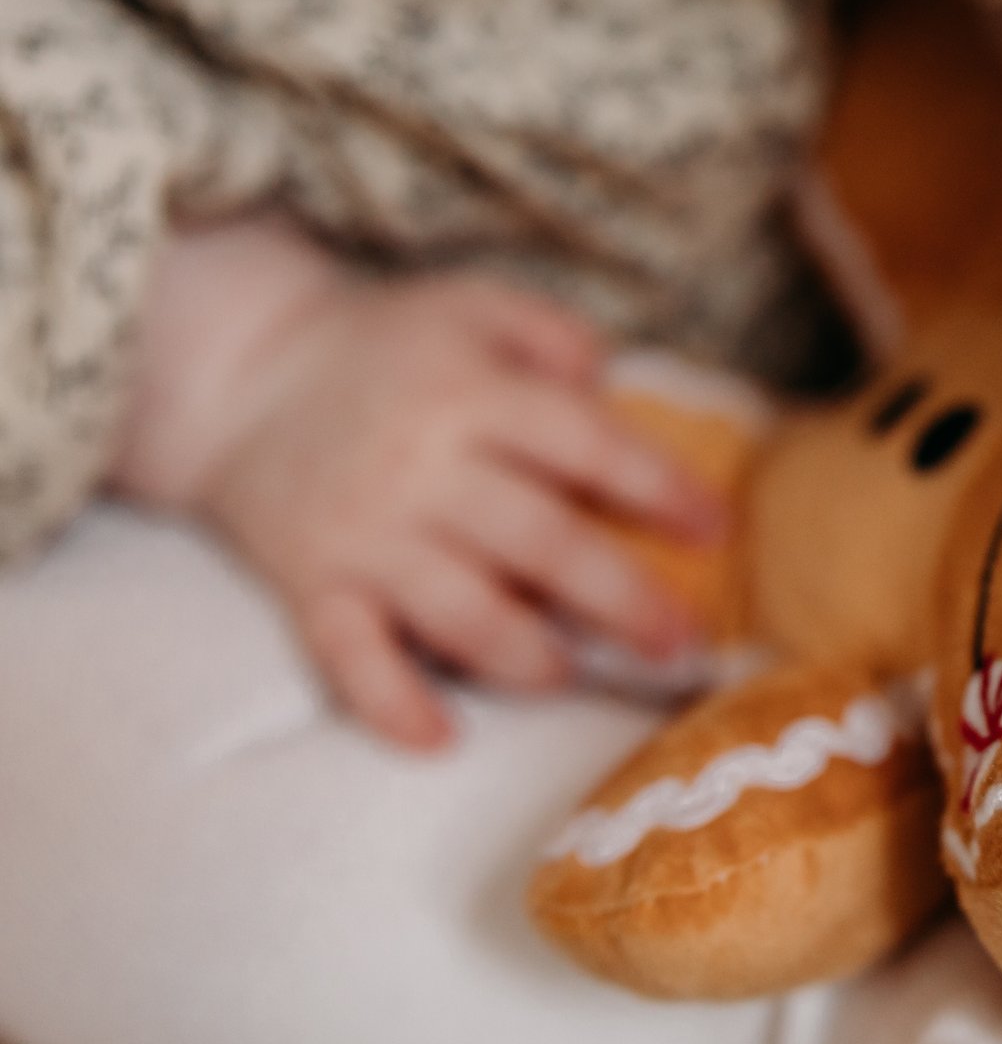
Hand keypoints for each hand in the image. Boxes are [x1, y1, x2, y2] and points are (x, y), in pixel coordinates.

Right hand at [113, 225, 717, 749]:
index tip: (716, 528)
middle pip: (540, 543)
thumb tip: (614, 385)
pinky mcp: (311, 584)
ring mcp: (365, 534)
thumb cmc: (390, 347)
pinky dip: (392, 705)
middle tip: (679, 641)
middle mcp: (422, 468)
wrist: (243, 375)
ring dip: (531, 658)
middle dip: (621, 600)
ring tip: (576, 674)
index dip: (659, 488)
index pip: (586, 445)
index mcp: (473, 395)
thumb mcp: (475, 305)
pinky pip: (349, 657)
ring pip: (460, 612)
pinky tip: (442, 738)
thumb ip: (555, 338)